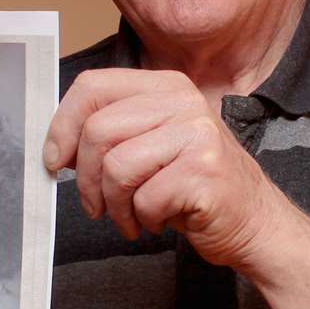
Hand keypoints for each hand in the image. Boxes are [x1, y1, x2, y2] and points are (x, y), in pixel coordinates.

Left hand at [43, 68, 296, 271]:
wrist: (254, 222)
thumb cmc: (196, 186)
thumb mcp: (154, 145)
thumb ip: (113, 133)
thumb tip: (57, 145)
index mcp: (167, 86)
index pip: (93, 86)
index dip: (62, 125)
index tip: (55, 160)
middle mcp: (184, 102)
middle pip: (98, 131)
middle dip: (86, 179)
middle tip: (97, 205)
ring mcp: (198, 134)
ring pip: (116, 168)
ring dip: (116, 205)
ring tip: (132, 217)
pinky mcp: (204, 172)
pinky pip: (144, 200)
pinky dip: (144, 220)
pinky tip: (162, 220)